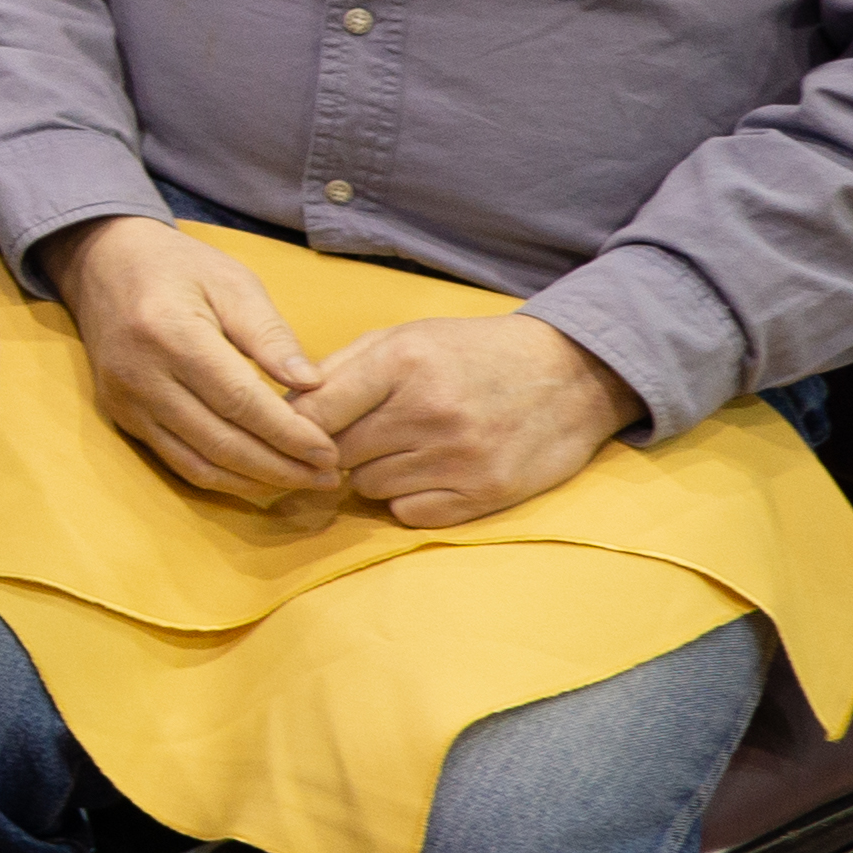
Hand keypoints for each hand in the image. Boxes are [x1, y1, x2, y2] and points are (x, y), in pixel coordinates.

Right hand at [43, 214, 345, 500]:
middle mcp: (140, 374)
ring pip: (199, 462)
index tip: (330, 452)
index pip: (239, 400)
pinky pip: (177, 461)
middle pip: (221, 441)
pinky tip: (259, 478)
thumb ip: (270, 335)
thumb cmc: (177, 265)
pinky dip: (223, 477)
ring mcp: (125, 400)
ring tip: (303, 481)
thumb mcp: (232, 283)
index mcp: (170, 332)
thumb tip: (313, 385)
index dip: (288, 434)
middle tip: (327, 476)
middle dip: (281, 467)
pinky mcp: (120, 415)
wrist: (101, 262)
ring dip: (256, 481)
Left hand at [295, 313, 641, 528]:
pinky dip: (408, 500)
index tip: (294, 430)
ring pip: (370, 487)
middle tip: (360, 436)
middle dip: (337, 448)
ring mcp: (460, 457)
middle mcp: (430, 411)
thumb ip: (340, 369)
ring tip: (404, 448)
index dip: (295, 426)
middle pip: (338, 453)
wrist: (571, 374)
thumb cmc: (472, 353)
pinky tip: (428, 473)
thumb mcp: (405, 338)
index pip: (315, 411)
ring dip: (374, 473)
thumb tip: (282, 406)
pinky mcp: (486, 494)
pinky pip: (409, 515)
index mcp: (402, 362)